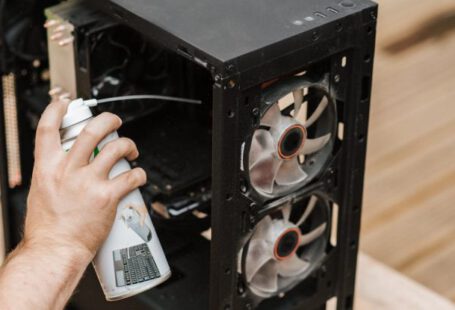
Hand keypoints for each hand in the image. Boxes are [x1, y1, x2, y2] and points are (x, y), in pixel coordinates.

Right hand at [24, 99, 146, 259]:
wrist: (54, 251)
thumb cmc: (47, 229)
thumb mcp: (41, 192)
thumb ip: (54, 175)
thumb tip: (65, 167)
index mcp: (46, 168)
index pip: (47, 129)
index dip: (57, 110)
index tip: (65, 103)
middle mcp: (67, 170)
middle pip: (91, 130)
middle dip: (108, 120)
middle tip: (115, 123)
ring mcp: (88, 182)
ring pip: (116, 148)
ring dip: (129, 146)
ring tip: (131, 151)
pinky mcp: (107, 196)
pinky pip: (131, 177)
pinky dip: (140, 174)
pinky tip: (139, 177)